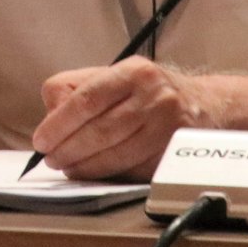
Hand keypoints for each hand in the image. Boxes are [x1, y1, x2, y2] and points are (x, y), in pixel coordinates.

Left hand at [31, 57, 213, 180]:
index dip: (59, 124)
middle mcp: (155, 96)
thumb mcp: (113, 76)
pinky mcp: (175, 153)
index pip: (88, 99)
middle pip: (101, 130)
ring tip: (69, 167)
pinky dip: (110, 175)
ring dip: (86, 166)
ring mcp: (168, 126)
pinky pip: (135, 170)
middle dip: (69, 149)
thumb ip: (76, 89)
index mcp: (133, 72)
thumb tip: (50, 117)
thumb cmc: (147, 92)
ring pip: (117, 154)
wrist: (205, 105)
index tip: (42, 140)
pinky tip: (96, 172)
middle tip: (51, 159)